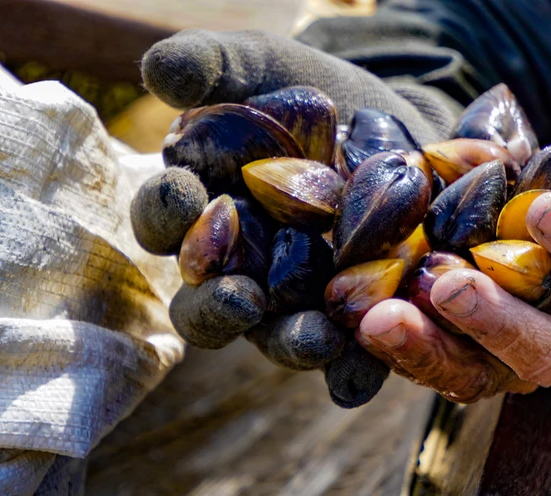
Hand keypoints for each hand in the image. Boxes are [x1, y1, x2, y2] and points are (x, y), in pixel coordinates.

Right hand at [138, 30, 457, 392]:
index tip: (182, 193)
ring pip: (277, 336)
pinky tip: (360, 374)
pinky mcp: (350, 319)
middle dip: (218, 305)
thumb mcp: (261, 66)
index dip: (166, 211)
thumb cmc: (307, 92)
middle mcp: (237, 268)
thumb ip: (210, 66)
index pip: (165, 221)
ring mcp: (293, 301)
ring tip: (313, 339)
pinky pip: (346, 357)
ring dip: (290, 343)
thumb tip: (158, 73)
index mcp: (200, 212)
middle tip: (239, 296)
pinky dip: (351, 370)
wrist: (393, 122)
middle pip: (208, 304)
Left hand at [356, 137, 550, 433]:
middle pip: (538, 343)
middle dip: (496, 317)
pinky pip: (431, 368)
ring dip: (430, 346)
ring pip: (475, 368)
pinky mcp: (462, 363)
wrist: (542, 237)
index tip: (543, 208)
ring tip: (385, 317)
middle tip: (450, 285)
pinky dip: (398, 348)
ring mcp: (507, 356)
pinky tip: (364, 320)